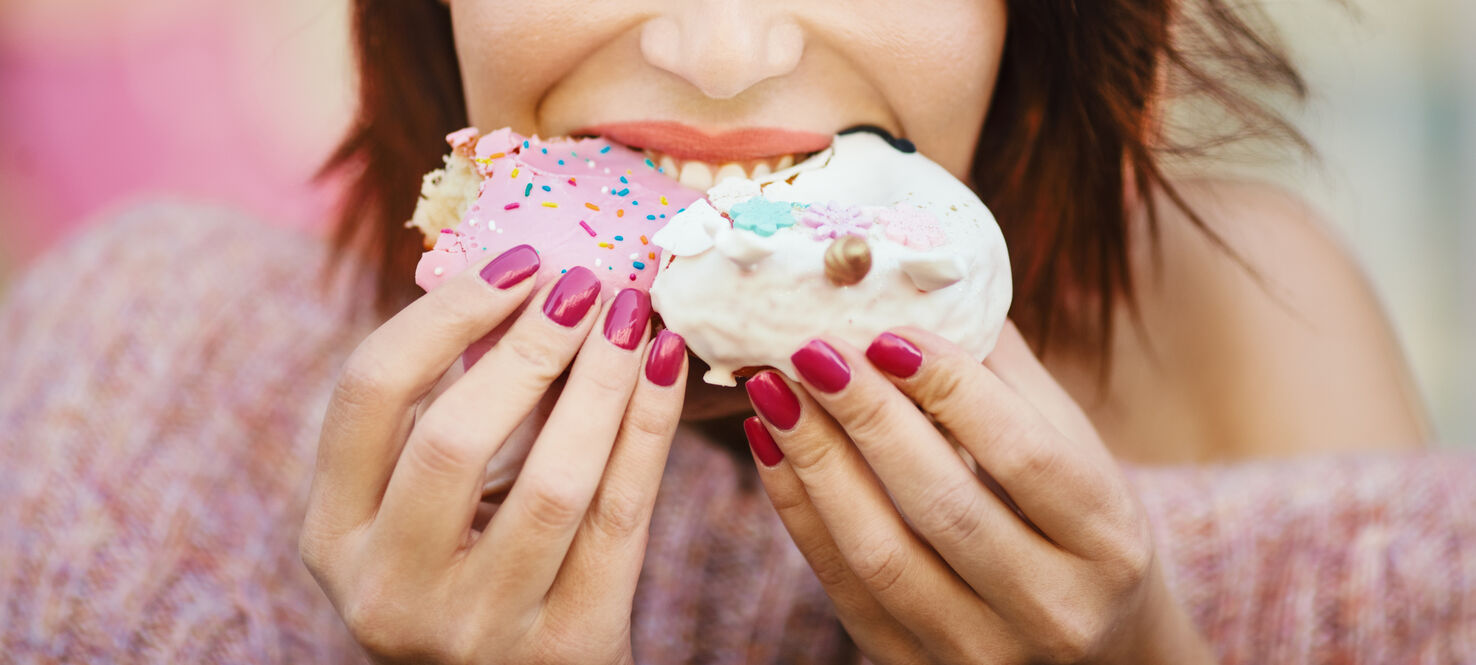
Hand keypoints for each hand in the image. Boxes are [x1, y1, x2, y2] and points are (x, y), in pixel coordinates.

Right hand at [300, 246, 688, 663]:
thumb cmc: (473, 570)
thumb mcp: (427, 507)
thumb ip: (448, 413)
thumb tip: (527, 281)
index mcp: (335, 534)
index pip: (369, 392)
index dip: (444, 313)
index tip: (518, 263)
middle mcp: (386, 588)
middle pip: (453, 437)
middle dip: (530, 345)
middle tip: (586, 284)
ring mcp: (476, 627)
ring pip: (553, 481)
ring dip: (602, 380)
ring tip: (633, 316)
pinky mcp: (565, 646)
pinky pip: (621, 517)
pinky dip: (650, 429)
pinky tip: (667, 367)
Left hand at [742, 324, 1213, 663]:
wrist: (1093, 652)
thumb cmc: (1076, 526)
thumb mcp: (1075, 450)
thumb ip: (1007, 377)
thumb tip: (925, 285)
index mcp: (1108, 540)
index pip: (1024, 455)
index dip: (950, 388)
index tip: (886, 331)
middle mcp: (1056, 609)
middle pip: (944, 505)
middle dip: (867, 417)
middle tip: (809, 348)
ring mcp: (984, 651)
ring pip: (883, 554)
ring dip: (818, 463)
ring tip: (775, 390)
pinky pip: (844, 588)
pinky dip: (799, 514)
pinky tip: (773, 448)